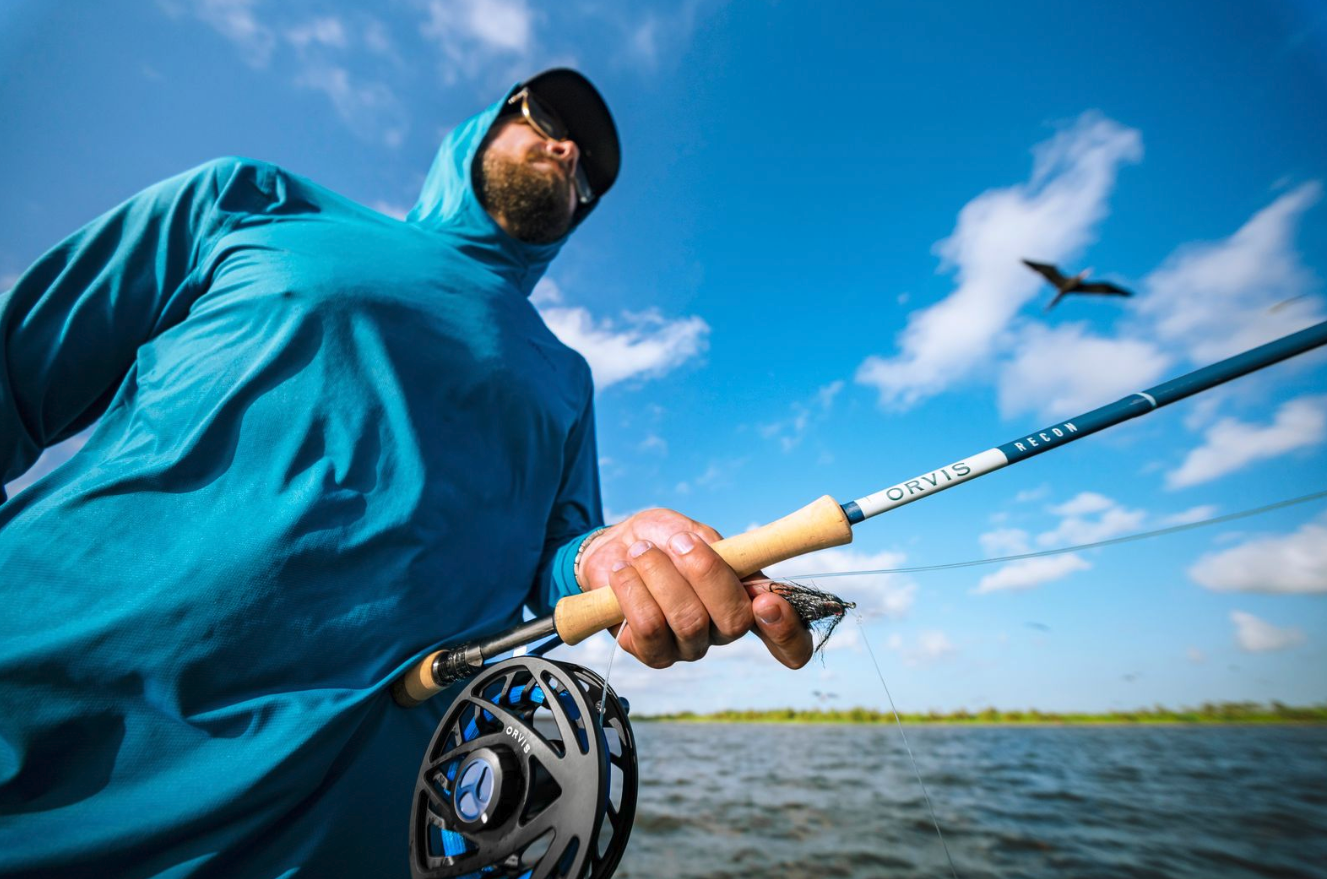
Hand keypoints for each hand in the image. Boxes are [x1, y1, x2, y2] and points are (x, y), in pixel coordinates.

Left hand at [577, 509, 812, 669]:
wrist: (617, 546)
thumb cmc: (664, 539)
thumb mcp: (695, 530)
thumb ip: (716, 549)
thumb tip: (730, 562)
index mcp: (748, 601)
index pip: (790, 641)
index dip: (788, 630)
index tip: (769, 601)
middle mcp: (723, 631)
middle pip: (734, 621)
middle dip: (707, 574)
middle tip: (681, 542)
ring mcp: (689, 646)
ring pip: (689, 622)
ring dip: (661, 576)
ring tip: (641, 550)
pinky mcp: (652, 653)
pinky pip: (648, 628)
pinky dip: (633, 591)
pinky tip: (623, 571)